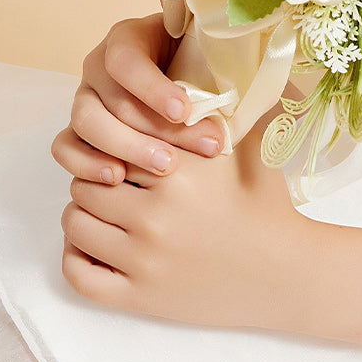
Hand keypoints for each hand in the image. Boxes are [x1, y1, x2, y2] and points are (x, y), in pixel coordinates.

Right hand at [51, 13, 231, 186]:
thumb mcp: (205, 54)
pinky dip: (86, 164)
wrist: (184, 86)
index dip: (153, 88)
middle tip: (187, 154)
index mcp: (127, 39)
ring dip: (126, 149)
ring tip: (163, 169)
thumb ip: (215, 57)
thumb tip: (238, 78)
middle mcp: (98, 67)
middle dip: (153, 131)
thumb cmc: (197, 68)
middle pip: (112, 100)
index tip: (185, 112)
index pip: (127, 60)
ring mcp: (84, 98)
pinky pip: (64, 147)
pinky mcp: (76, 130)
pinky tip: (118, 179)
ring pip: (87, 124)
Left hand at [60, 120, 307, 329]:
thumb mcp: (253, 147)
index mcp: (180, 173)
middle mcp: (155, 216)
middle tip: (116, 180)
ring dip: (85, 213)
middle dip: (97, 177)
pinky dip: (76, 258)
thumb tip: (211, 65)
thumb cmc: (269, 205)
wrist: (286, 272)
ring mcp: (144, 260)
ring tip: (107, 210)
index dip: (117, 143)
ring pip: (75, 224)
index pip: (113, 145)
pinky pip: (78, 275)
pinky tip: (96, 247)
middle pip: (86, 183)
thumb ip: (224, 109)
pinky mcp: (139, 297)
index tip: (128, 149)